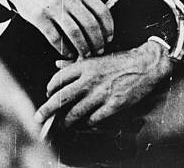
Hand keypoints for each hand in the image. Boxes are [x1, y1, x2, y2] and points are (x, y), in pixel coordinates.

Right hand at [8, 0, 113, 59]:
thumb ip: (84, 2)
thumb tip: (103, 24)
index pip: (101, 11)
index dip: (108, 28)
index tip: (109, 38)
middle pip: (90, 24)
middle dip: (97, 42)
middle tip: (99, 51)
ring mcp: (54, 7)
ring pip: (75, 33)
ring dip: (83, 48)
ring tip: (85, 55)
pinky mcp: (40, 17)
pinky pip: (56, 38)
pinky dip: (64, 50)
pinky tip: (68, 54)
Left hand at [35, 40, 172, 126]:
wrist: (145, 65)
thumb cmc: (119, 61)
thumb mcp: (96, 57)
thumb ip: (75, 63)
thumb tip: (57, 64)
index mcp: (85, 66)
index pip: (59, 79)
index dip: (50, 88)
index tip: (48, 94)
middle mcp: (90, 80)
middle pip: (62, 98)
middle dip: (47, 110)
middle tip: (38, 118)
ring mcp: (101, 94)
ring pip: (76, 113)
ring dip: (66, 121)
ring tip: (62, 125)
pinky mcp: (113, 105)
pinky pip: (94, 119)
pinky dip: (87, 123)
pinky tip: (85, 123)